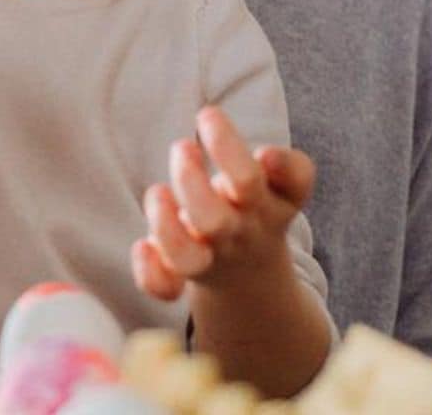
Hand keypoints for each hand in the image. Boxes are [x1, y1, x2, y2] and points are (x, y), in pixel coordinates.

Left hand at [131, 105, 314, 298]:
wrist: (250, 273)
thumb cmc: (253, 205)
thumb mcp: (282, 185)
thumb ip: (288, 167)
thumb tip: (268, 158)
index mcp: (273, 203)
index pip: (289, 184)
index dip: (278, 165)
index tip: (257, 146)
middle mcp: (242, 232)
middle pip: (216, 219)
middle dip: (188, 183)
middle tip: (181, 147)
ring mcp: (212, 258)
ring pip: (187, 258)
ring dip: (163, 226)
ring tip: (157, 192)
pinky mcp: (183, 274)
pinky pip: (164, 286)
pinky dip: (151, 272)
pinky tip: (142, 246)